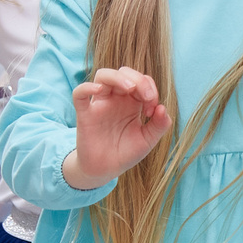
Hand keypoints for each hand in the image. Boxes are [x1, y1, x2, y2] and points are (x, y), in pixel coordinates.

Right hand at [66, 67, 171, 186]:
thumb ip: (159, 125)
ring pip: (103, 75)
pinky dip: (86, 87)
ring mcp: (100, 104)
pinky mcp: (85, 114)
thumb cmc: (126, 152)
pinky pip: (79, 94)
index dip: (151, 89)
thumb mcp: (148, 140)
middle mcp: (116, 98)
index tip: (153, 112)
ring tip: (130, 88)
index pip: (142, 81)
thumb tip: (163, 108)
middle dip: (139, 80)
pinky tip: (99, 90)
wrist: (105, 170)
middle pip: (124, 72)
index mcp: (132, 102)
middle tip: (147, 98)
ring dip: (118, 77)